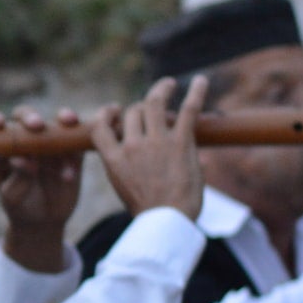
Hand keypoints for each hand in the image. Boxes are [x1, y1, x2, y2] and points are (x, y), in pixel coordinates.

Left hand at [0, 104, 83, 271]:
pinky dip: (79, 147)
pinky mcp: (73, 152)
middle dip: (31, 116)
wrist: (45, 220)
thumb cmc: (20, 205)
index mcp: (4, 147)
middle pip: (27, 116)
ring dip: (64, 118)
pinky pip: (79, 141)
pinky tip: (69, 174)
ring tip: (68, 123)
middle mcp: (26, 139)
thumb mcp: (13, 197)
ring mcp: (51, 143)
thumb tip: (22, 159)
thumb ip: (17, 177)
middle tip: (37, 126)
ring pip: (58, 122)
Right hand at [92, 76, 206, 219]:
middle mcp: (132, 146)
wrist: (166, 222)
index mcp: (114, 159)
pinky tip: (202, 80)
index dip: (107, 114)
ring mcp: (156, 142)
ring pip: (154, 103)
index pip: (101, 127)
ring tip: (170, 83)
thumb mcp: (124, 188)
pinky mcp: (180, 142)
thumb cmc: (149, 211)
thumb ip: (128, 168)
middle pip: (132, 112)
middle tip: (154, 103)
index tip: (115, 111)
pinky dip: (196, 92)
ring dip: (162, 89)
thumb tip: (142, 159)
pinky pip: (188, 110)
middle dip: (141, 107)